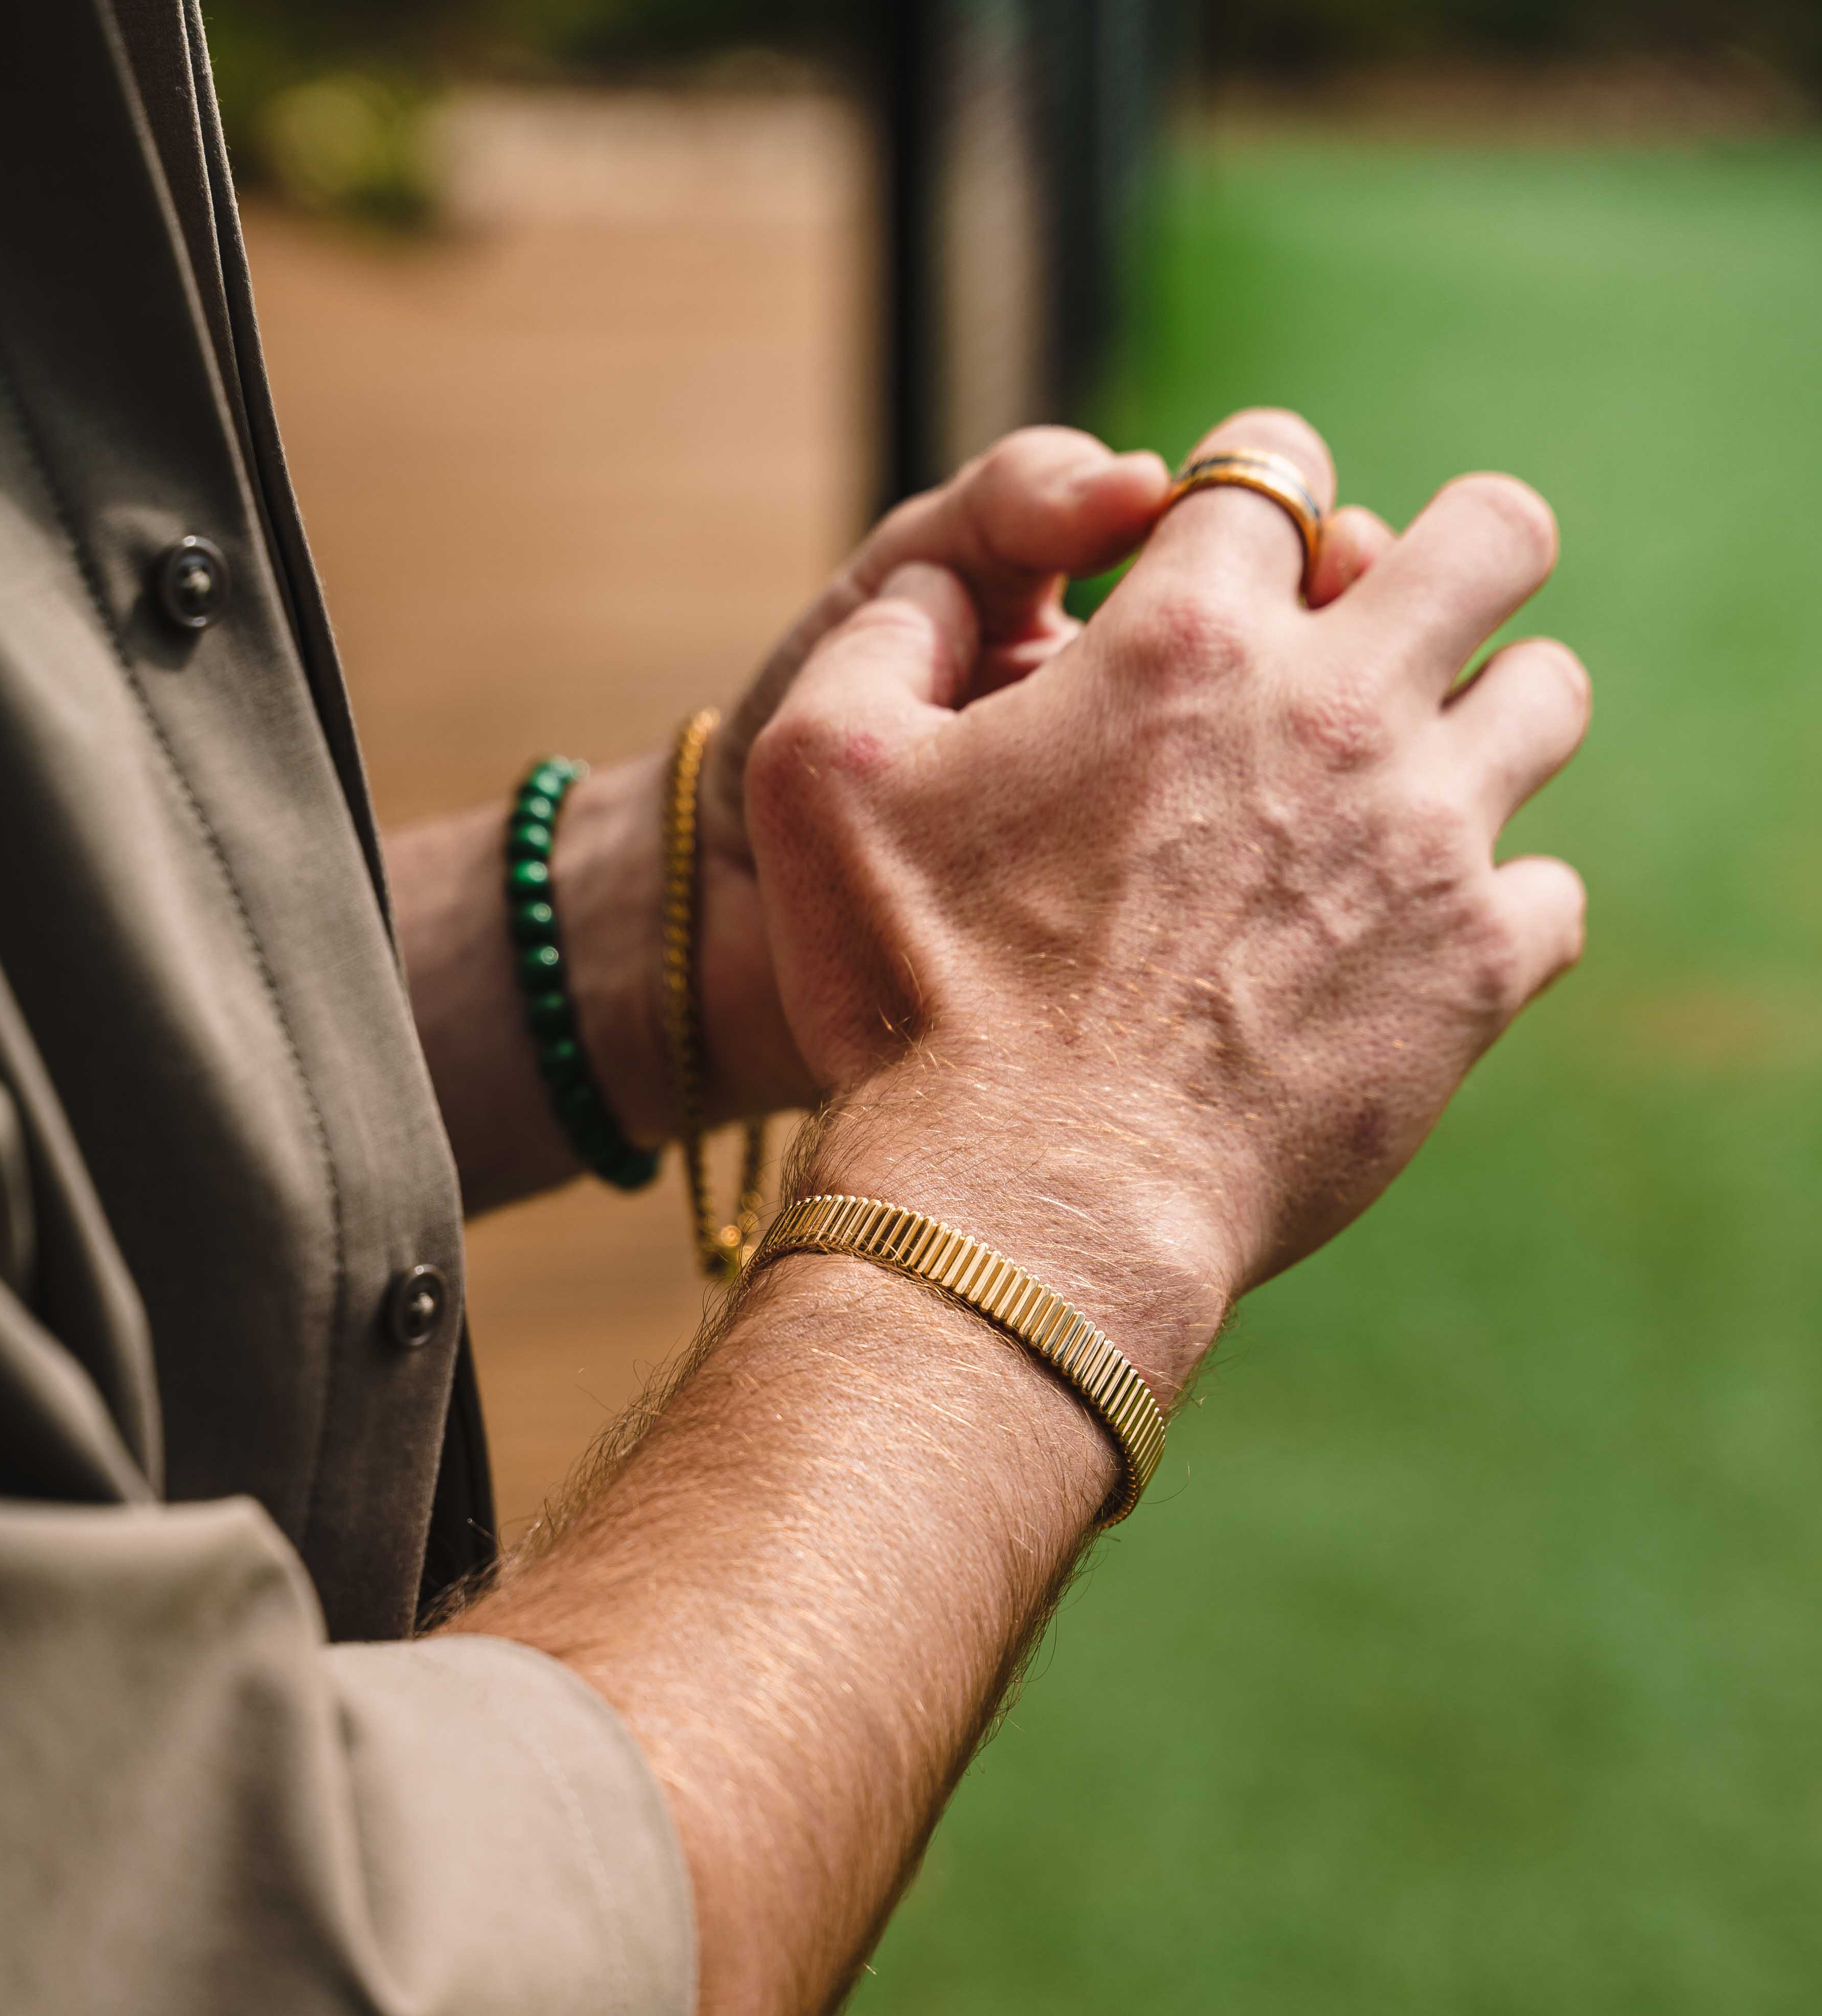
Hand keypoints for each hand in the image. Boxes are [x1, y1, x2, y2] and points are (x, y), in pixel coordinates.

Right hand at [744, 409, 1588, 1368]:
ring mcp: (1429, 842)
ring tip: (1397, 778)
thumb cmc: (911, 991)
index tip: (1221, 564)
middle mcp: (1339, 711)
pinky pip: (1548, 888)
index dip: (1245, 491)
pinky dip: (1488, 896)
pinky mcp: (1477, 973)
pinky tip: (1401, 934)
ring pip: (1546, 696)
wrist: (1029, 1202)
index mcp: (1183, 639)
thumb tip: (967, 587)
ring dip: (1480, 710)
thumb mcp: (814, 774)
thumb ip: (888, 629)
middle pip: (1489, 536)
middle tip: (1365, 630)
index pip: (1272, 465)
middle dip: (1437, 554)